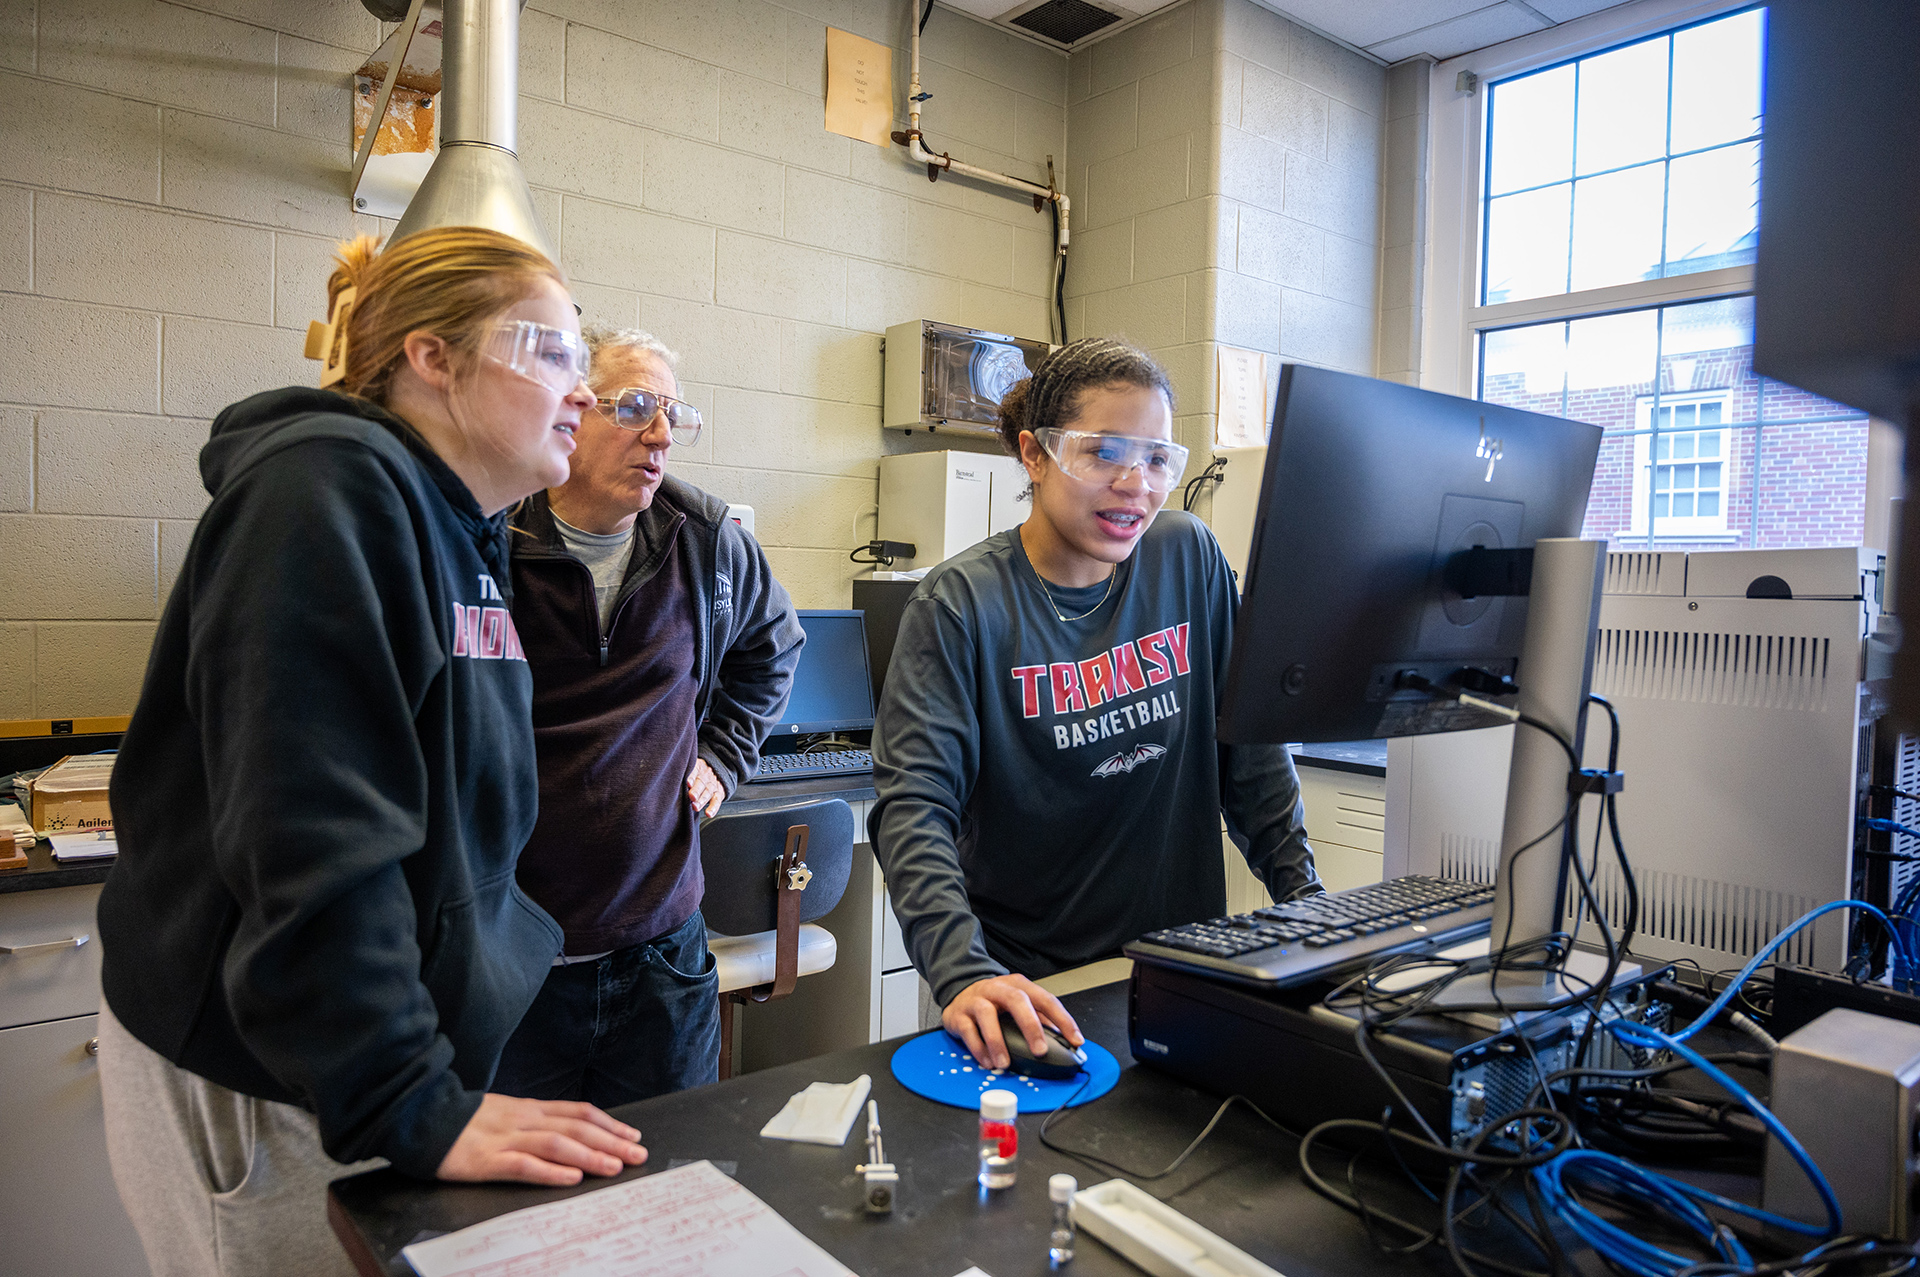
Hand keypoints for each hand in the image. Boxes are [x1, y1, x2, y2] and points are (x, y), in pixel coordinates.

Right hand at [436, 1093, 647, 1185]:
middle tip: (638, 1156)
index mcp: (530, 1109)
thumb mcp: (505, 1113)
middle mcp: (524, 1120)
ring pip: (556, 1145)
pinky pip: (523, 1166)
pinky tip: (571, 1179)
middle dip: (610, 1142)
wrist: (420, 1116)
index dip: (609, 1124)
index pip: (578, 1112)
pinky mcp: (486, 1161)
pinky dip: (550, 1172)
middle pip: (576, 1129)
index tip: (633, 1136)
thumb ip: (534, 1122)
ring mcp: (505, 1139)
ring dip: (589, 1156)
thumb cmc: (464, 1121)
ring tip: (614, 1167)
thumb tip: (568, 1133)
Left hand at [686, 759, 724, 816]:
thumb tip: (672, 775)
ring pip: (708, 793)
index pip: (695, 770)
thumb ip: (684, 771)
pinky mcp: (719, 794)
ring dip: (702, 801)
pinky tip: (708, 813)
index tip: (688, 783)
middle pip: (701, 783)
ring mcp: (713, 785)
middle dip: (696, 791)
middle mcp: (706, 775)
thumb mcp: (691, 766)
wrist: (716, 772)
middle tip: (691, 797)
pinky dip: (713, 808)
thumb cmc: (697, 772)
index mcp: (699, 767)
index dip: (692, 777)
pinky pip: (717, 801)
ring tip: (695, 807)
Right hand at [941, 974, 1082, 1070]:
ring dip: (998, 1042)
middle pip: (1017, 1001)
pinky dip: (979, 1048)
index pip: (1045, 999)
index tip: (1075, 1040)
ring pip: (987, 1015)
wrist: (959, 991)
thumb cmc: (994, 1000)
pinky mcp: (959, 1014)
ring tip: (1005, 1064)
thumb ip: (1039, 1017)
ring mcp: (977, 1000)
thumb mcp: (1018, 1003)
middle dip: (1031, 1027)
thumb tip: (1063, 1038)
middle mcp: (998, 989)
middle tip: (1040, 1051)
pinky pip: (968, 1031)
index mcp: (1019, 986)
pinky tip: (988, 1062)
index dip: (1062, 1019)